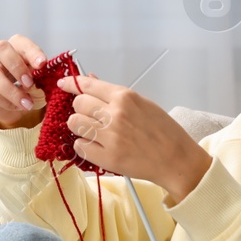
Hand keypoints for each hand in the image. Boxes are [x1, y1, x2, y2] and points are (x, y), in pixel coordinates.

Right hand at [0, 35, 47, 129]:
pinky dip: (4, 101)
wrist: (13, 105)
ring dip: (12, 92)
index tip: (42, 64)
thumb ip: (39, 73)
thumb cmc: (26, 86)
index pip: (20, 42)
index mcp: (14, 47)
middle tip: (30, 84)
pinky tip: (16, 107)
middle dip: (17, 68)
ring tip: (27, 104)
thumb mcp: (37, 78)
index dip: (31, 52)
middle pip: (1, 50)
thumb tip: (44, 72)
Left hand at [57, 74, 213, 203]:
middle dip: (79, 108)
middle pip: (78, 104)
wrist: (176, 159)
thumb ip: (114, 94)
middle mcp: (115, 114)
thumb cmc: (163, 131)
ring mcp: (110, 136)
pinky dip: (84, 145)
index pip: (87, 85)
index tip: (64, 85)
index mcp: (125, 97)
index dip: (71, 84)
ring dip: (79, 126)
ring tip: (92, 131)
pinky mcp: (107, 157)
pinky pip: (80, 146)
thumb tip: (91, 80)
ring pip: (74, 124)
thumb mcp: (142, 103)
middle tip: (89, 115)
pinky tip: (96, 146)